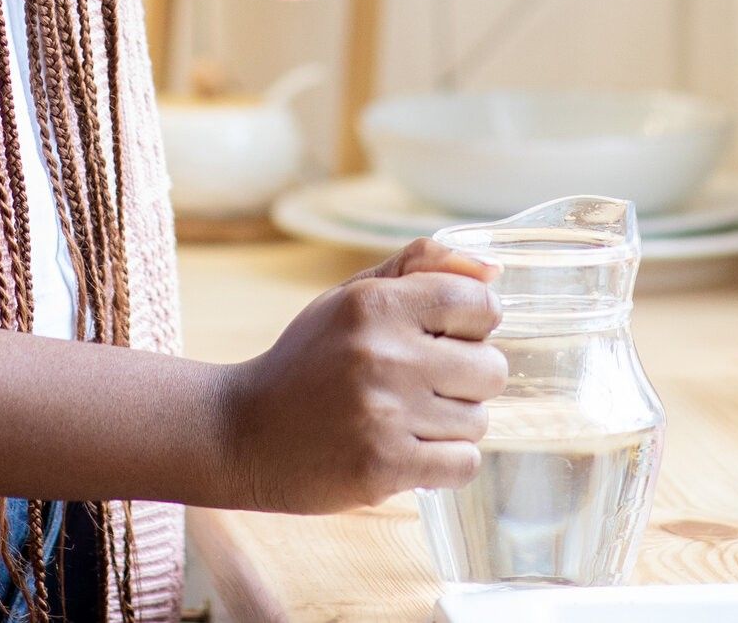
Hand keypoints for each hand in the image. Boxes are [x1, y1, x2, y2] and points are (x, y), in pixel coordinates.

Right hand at [213, 237, 504, 513]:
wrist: (243, 433)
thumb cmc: (307, 361)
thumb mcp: (350, 298)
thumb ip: (419, 270)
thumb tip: (494, 270)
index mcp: (375, 303)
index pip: (481, 306)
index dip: (474, 326)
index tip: (447, 339)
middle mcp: (383, 354)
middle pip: (492, 369)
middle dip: (468, 380)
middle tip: (426, 386)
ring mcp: (384, 414)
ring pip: (479, 421)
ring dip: (452, 425)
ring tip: (407, 420)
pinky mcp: (385, 467)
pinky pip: (464, 464)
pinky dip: (445, 463)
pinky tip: (410, 451)